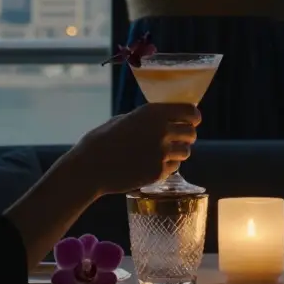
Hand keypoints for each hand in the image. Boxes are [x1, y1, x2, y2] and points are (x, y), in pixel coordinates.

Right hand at [66, 103, 200, 194]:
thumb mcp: (125, 119)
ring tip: (160, 154)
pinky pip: (173, 167)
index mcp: (153, 112)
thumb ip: (149, 118)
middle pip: (191, 133)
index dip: (193, 117)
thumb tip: (168, 118)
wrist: (90, 166)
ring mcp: (161, 152)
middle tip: (176, 140)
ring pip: (185, 152)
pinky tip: (150, 165)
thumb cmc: (103, 140)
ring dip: (177, 153)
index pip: (190, 111)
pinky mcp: (159, 171)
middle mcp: (161, 130)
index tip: (191, 121)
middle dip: (186, 137)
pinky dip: (166, 167)